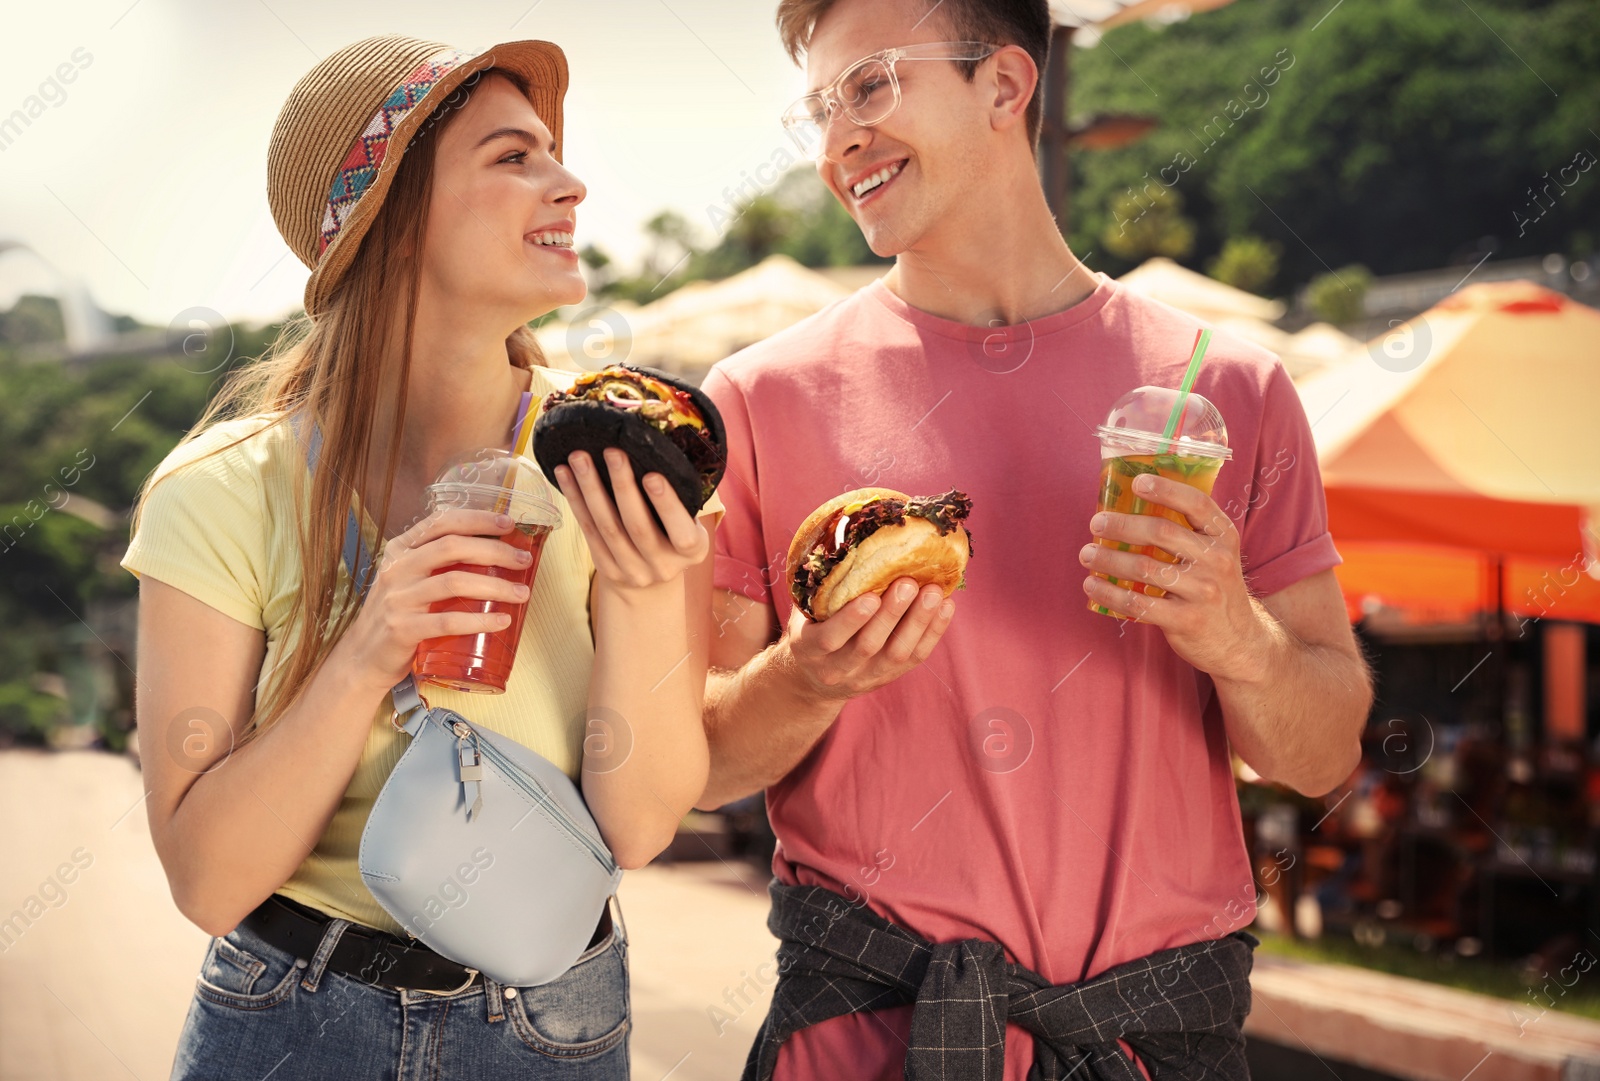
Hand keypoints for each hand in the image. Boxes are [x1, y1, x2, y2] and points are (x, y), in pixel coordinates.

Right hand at [338, 508, 533, 689]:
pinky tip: (502, 621)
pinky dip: (480, 621)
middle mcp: (397, 569)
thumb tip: (493, 550)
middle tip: (524, 559)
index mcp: (400, 549)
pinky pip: (448, 621)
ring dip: (496, 586)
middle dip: (495, 550)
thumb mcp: (409, 579)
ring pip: (455, 583)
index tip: (508, 523)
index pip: (441, 522)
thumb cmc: (399, 614)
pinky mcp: (402, 629)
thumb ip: (438, 563)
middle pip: (452, 547)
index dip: (477, 519)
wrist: (363, 657)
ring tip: (522, 593)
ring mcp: (398, 599)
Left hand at [554, 448, 709, 593]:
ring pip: (607, 528)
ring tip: (579, 457)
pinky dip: (576, 501)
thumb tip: (659, 449)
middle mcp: (664, 565)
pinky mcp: (608, 569)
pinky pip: (588, 531)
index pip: (682, 532)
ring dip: (590, 489)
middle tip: (612, 452)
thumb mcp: (689, 524)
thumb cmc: (674, 535)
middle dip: (623, 486)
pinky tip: (565, 475)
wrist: (652, 579)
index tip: (652, 475)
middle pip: (638, 526)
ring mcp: (634, 571)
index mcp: (692, 550)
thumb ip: (682, 499)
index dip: (666, 504)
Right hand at [782, 576, 954, 701]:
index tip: (871, 596)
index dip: (851, 619)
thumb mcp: (805, 612)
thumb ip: (820, 588)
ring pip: (897, 653)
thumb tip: (845, 540)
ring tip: (933, 592)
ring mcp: (866, 676)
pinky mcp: (890, 675)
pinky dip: (933, 631)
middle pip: (868, 645)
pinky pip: (916, 657)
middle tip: (908, 583)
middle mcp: (837, 668)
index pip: (830, 638)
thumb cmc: (812, 629)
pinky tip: (945, 606)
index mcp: (809, 649)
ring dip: (918, 621)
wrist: (815, 678)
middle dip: (892, 614)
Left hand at [1080, 472, 1267, 679]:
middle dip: (1122, 525)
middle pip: (1161, 532)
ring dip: (1108, 559)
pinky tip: (1092, 586)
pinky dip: (1110, 593)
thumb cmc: (1214, 588)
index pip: (1196, 503)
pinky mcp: (1186, 621)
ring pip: (1144, 568)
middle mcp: (1217, 560)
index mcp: (1223, 536)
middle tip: (1096, 524)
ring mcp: (1203, 592)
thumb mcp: (1216, 554)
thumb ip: (1188, 531)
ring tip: (1087, 555)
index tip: (1136, 482)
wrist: (1239, 642)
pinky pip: (1139, 604)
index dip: (1165, 489)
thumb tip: (1133, 504)